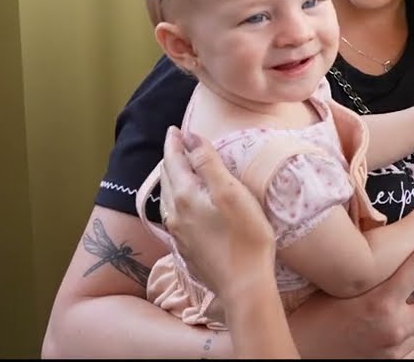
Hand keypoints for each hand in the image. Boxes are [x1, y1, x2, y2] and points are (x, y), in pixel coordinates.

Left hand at [159, 126, 275, 303]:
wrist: (243, 285)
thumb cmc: (245, 237)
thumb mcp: (231, 192)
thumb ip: (208, 162)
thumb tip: (189, 137)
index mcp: (186, 196)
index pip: (174, 161)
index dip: (175, 143)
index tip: (175, 129)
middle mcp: (176, 214)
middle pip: (168, 178)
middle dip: (171, 157)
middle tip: (175, 143)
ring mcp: (179, 234)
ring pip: (168, 198)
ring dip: (171, 178)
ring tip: (177, 168)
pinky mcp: (187, 249)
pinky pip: (175, 215)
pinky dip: (176, 199)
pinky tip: (183, 204)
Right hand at [287, 223, 413, 357]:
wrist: (298, 354)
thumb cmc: (311, 321)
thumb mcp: (340, 289)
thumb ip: (372, 274)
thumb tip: (393, 253)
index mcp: (380, 303)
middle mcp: (394, 329)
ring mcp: (396, 350)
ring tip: (401, 302)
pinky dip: (410, 334)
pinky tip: (392, 326)